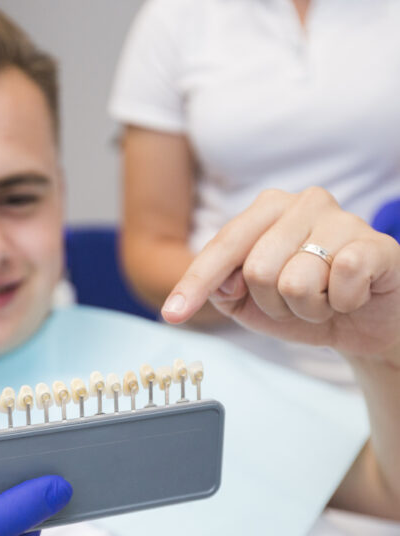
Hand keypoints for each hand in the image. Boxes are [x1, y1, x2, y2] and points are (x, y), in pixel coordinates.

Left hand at [162, 188, 399, 359]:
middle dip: (273, 304)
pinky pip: (340, 278)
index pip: (222, 247)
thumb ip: (225, 290)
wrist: (366, 322)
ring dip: (309, 308)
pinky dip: (342, 302)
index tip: (172, 314)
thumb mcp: (251, 303)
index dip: (195, 283)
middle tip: (299, 302)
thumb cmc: (306, 303)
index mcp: (267, 211)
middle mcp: (303, 203)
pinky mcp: (374, 242)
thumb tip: (222, 285)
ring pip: (295, 282)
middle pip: (257, 271)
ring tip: (325, 299)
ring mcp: (341, 218)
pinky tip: (352, 294)